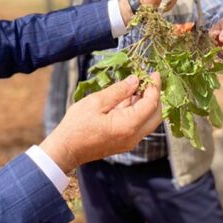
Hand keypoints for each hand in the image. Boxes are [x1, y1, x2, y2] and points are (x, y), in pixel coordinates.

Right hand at [40, 73, 161, 172]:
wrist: (66, 149)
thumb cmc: (76, 126)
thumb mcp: (96, 102)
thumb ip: (118, 91)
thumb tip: (135, 80)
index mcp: (128, 125)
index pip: (151, 104)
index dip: (154, 87)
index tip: (154, 73)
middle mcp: (133, 136)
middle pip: (156, 115)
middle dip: (155, 96)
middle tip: (148, 80)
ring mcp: (130, 142)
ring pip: (149, 121)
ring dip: (147, 104)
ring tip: (136, 86)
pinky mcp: (125, 143)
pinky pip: (139, 126)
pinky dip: (139, 112)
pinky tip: (128, 100)